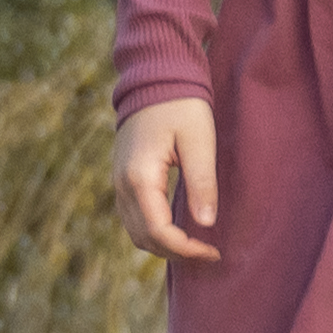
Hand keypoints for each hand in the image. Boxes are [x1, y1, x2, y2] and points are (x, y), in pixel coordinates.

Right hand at [113, 96, 221, 265]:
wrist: (155, 78)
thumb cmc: (182, 105)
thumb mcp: (199, 142)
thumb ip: (201, 183)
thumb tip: (206, 223)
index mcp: (139, 177)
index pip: (158, 231)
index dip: (186, 249)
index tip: (213, 251)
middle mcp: (122, 184)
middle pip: (143, 238)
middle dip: (176, 252)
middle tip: (209, 253)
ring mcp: (118, 182)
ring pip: (135, 231)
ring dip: (164, 245)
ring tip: (197, 246)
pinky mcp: (123, 178)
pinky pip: (134, 217)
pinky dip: (154, 231)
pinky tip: (180, 229)